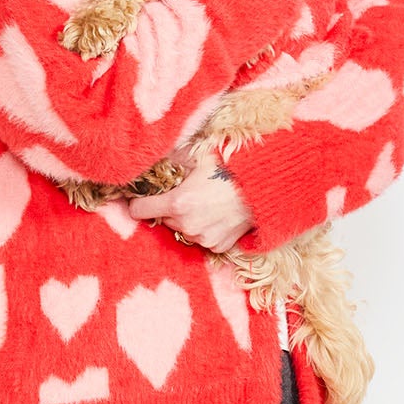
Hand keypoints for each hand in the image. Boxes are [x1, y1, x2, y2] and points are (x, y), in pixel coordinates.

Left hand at [126, 143, 254, 251]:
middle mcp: (187, 226)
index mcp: (177, 203)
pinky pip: (201, 239)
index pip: (138, 210)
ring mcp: (203, 239)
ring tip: (205, 203)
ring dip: (186, 220)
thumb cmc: (231, 168)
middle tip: (185, 193)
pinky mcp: (217, 247)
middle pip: (162, 220)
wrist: (264, 186)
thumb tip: (151, 159)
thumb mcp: (198, 156)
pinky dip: (204, 229)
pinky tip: (216, 214)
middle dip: (168, 209)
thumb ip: (171, 160)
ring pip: (182, 230)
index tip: (144, 197)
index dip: (140, 201)